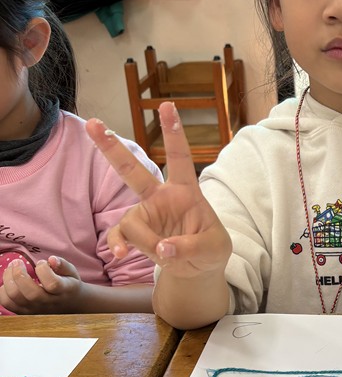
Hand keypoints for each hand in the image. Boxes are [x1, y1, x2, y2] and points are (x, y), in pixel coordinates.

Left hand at [0, 255, 84, 313]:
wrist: (70, 306)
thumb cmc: (68, 285)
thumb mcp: (72, 273)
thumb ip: (63, 265)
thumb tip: (51, 259)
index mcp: (63, 291)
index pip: (52, 284)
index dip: (43, 270)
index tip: (42, 263)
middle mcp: (48, 303)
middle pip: (31, 293)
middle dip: (19, 273)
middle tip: (18, 262)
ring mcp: (35, 309)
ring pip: (15, 297)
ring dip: (8, 278)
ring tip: (12, 268)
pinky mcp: (24, 312)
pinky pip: (6, 302)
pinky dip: (3, 290)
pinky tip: (10, 281)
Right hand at [85, 102, 231, 278]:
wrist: (198, 271)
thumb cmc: (210, 250)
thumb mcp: (213, 248)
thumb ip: (190, 247)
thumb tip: (162, 248)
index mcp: (186, 191)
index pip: (180, 157)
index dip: (174, 132)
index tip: (167, 105)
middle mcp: (161, 198)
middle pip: (133, 170)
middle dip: (111, 147)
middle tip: (93, 123)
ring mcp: (145, 215)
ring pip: (131, 221)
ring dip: (143, 239)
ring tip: (161, 253)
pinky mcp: (134, 234)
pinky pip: (118, 236)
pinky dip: (118, 245)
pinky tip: (121, 255)